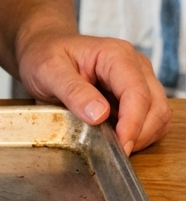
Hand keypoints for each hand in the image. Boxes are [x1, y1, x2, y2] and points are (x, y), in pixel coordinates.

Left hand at [17, 30, 171, 154]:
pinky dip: (139, 134)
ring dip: (141, 136)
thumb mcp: (49, 70)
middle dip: (139, 134)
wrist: (42, 48)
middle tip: (113, 151)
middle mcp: (135, 65)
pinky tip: (115, 137)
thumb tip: (100, 115)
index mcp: (115, 55)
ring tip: (112, 144)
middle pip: (155, 107)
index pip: (137, 93)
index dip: (133, 124)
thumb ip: (73, 91)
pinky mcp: (136, 94)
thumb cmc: (44, 54)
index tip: (120, 147)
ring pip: (158, 116)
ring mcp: (139, 79)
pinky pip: (150, 120)